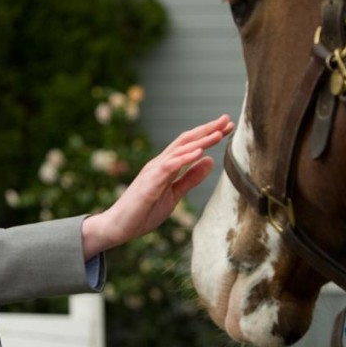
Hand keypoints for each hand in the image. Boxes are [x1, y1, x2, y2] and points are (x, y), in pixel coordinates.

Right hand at [80, 114, 233, 257]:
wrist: (118, 226)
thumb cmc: (143, 212)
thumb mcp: (174, 195)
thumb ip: (190, 178)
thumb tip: (210, 160)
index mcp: (165, 166)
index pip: (189, 145)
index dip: (208, 135)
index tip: (227, 127)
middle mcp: (158, 164)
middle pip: (185, 141)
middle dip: (207, 130)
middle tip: (227, 120)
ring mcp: (152, 172)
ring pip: (179, 150)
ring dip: (199, 141)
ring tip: (218, 133)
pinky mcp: (149, 183)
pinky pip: (168, 167)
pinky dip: (184, 158)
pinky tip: (199, 152)